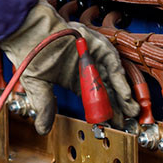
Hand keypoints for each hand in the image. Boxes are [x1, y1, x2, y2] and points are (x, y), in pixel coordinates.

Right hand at [0, 0, 138, 133]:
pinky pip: (113, 66)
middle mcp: (86, 68)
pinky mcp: (98, 47)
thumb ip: (44, 107)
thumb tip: (42, 129)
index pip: (93, 99)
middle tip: (126, 123)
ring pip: (113, 79)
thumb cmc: (31, 54)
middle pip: (106, 91)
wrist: (31, 33)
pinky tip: (125, 96)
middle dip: (117, 107)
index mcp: (74, 79)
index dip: (102, 112)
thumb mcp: (37, 86)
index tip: (109, 126)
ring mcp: (94, 57)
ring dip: (124, 96)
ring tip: (131, 112)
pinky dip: (120, 81)